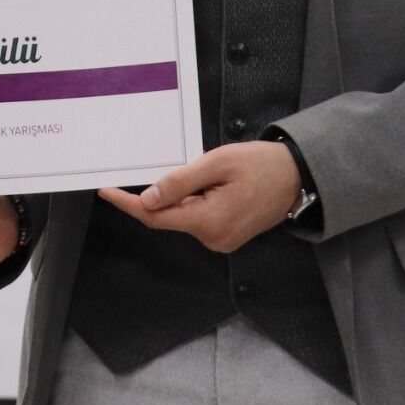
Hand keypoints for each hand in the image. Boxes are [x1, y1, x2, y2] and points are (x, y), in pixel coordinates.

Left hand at [93, 141, 300, 252]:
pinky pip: (198, 219)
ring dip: (183, 196)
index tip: (107, 191)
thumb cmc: (262, 165)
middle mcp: (213, 238)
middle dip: (163, 193)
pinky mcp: (226, 237)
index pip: (155, 216)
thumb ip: (180, 182)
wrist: (298, 177)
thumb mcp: (217, 163)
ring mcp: (221, 241)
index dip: (127, 203)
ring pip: (184, 217)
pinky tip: (214, 185)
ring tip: (213, 174)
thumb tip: (149, 198)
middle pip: (169, 216)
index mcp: (209, 221)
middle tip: (182, 166)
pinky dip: (195, 202)